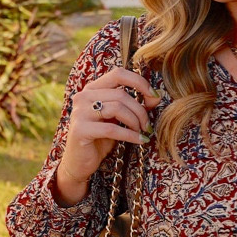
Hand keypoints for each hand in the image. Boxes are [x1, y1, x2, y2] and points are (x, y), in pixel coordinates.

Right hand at [54, 67, 158, 206]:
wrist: (79, 162)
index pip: (118, 74)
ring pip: (118, 108)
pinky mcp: (81, 129)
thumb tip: (156, 96)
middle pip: (121, 94)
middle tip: (147, 125)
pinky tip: (140, 140)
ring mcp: (80, 112)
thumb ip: (134, 106)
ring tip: (141, 132)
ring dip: (135, 122)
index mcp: (92, 89)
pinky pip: (112, 128)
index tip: (153, 96)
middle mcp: (83, 96)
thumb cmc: (101, 139)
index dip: (139, 82)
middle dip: (140, 110)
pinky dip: (130, 135)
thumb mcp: (119, 119)